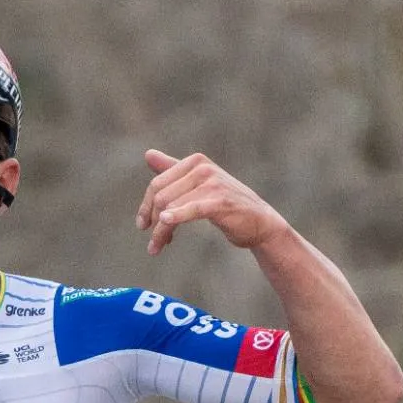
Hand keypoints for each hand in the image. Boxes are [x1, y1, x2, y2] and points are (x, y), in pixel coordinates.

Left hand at [137, 149, 291, 256]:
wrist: (260, 222)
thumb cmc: (226, 204)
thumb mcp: (198, 184)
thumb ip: (173, 169)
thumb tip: (147, 154)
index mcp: (195, 162)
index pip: (157, 184)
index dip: (146, 206)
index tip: (143, 225)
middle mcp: (202, 168)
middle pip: (161, 196)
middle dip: (152, 221)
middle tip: (152, 243)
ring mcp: (212, 184)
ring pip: (170, 207)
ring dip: (160, 232)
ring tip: (156, 248)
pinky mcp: (220, 202)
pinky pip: (190, 209)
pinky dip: (174, 218)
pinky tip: (165, 225)